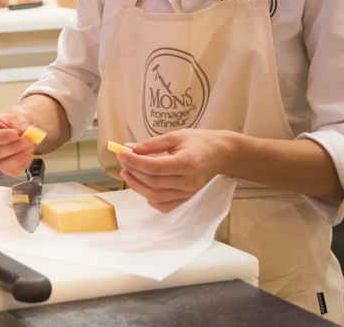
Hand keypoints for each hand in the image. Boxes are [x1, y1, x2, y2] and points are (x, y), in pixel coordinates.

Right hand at [0, 106, 33, 175]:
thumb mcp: (17, 113)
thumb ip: (19, 121)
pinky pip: (12, 171)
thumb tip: (23, 131)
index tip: (15, 133)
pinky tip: (29, 154)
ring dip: (20, 157)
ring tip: (30, 146)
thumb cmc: (14, 119)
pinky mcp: (3, 167)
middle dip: (15, 147)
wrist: (20, 127)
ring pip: (3, 165)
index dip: (2, 137)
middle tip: (28, 139)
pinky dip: (23, 164)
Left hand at [118, 129, 234, 212]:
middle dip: (133, 172)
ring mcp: (188, 193)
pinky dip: (151, 199)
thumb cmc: (199, 141)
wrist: (222, 154)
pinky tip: (142, 187)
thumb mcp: (175, 136)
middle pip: (153, 182)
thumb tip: (129, 148)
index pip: (154, 167)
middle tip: (122, 161)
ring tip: (127, 172)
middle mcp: (188, 181)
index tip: (121, 153)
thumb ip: (151, 144)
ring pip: (156, 196)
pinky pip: (166, 206)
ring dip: (137, 185)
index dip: (135, 162)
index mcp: (186, 163)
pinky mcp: (187, 198)